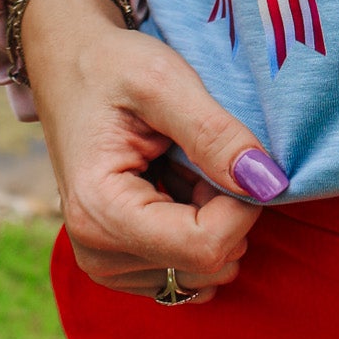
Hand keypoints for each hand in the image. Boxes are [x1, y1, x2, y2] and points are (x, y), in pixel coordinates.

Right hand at [22, 0, 286, 304]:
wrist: (70, 69)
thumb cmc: (112, 68)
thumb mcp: (165, 82)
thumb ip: (215, 133)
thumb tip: (268, 182)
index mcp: (100, 211)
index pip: (204, 248)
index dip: (242, 206)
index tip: (234, 156)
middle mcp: (98, 252)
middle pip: (207, 262)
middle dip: (227, 209)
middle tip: (199, 154)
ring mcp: (109, 266)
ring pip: (205, 269)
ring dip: (214, 218)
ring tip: (183, 166)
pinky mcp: (123, 266)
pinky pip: (190, 269)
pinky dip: (201, 229)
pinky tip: (178, 187)